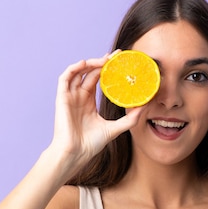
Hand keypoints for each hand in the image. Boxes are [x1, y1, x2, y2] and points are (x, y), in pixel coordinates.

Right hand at [51, 53, 143, 168]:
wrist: (76, 153)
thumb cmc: (91, 144)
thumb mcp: (115, 128)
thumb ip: (129, 119)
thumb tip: (144, 107)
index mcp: (89, 102)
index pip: (98, 79)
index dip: (107, 68)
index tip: (120, 61)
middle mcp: (79, 97)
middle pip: (90, 73)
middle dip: (102, 62)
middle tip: (116, 55)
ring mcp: (70, 96)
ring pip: (78, 72)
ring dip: (90, 63)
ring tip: (104, 60)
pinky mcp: (62, 98)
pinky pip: (65, 78)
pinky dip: (74, 68)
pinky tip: (86, 64)